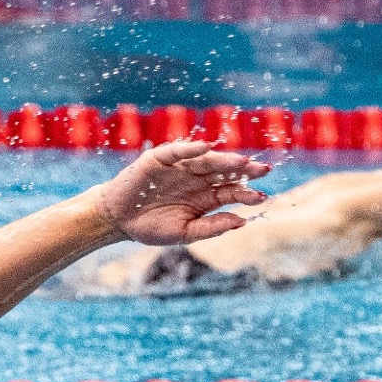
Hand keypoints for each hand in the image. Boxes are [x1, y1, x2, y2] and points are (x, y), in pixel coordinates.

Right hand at [95, 141, 269, 245]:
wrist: (118, 221)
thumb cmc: (151, 227)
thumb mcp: (184, 233)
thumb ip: (211, 228)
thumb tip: (241, 222)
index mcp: (205, 198)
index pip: (231, 192)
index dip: (247, 193)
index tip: (262, 197)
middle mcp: (197, 179)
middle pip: (225, 172)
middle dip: (244, 170)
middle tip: (264, 170)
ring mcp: (180, 168)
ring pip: (207, 160)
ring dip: (225, 159)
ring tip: (242, 161)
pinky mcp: (160, 159)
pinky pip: (178, 151)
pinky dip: (192, 148)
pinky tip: (207, 148)